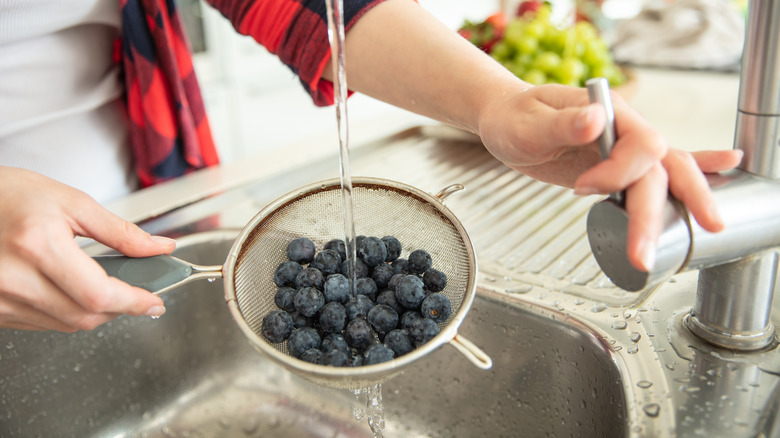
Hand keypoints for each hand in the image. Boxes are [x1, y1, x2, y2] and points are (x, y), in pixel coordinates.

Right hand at [0, 167, 174, 330]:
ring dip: (94, 312)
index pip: (99, 293)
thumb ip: (120, 231)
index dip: (134, 302)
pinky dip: (66, 313)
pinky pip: (41, 324)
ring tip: (102, 285)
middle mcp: (14, 278)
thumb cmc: (7, 195)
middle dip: (119, 308)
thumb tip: (158, 248)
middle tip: (137, 293)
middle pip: (85, 316)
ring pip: (65, 325)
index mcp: (37, 245)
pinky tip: (71, 291)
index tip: (154, 302)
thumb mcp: (70, 202)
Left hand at [477, 83, 741, 271]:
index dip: (619, 174)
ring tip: (699, 233)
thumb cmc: (514, 118)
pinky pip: (661, 170)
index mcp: (610, 113)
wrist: (509, 121)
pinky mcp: (621, 166)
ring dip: (681, 208)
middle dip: (656, 213)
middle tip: (643, 254)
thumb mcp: (528, 124)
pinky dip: (696, 171)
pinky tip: (726, 169)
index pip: (641, 146)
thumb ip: (562, 124)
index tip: (581, 188)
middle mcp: (627, 129)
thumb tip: (595, 119)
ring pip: (667, 177)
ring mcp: (627, 148)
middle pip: (659, 170)